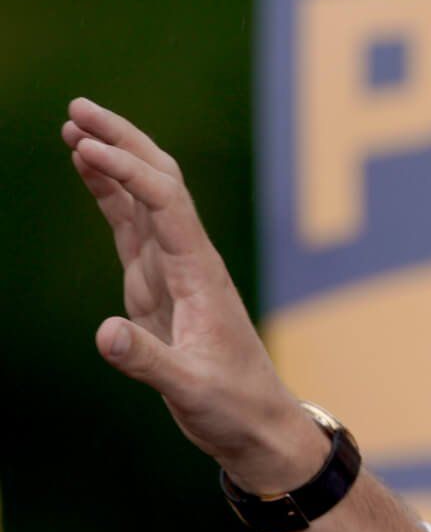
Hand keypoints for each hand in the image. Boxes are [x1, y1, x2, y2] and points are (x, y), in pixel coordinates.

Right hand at [63, 97, 328, 492]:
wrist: (257, 423)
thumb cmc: (232, 406)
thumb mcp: (189, 389)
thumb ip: (147, 361)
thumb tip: (105, 332)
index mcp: (201, 274)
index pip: (165, 203)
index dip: (125, 172)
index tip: (84, 148)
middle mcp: (190, 260)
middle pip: (159, 182)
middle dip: (122, 142)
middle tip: (77, 107)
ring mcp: (174, 269)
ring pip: (143, 198)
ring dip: (112, 159)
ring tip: (72, 125)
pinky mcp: (159, 285)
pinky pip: (133, 227)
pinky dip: (110, 194)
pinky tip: (88, 169)